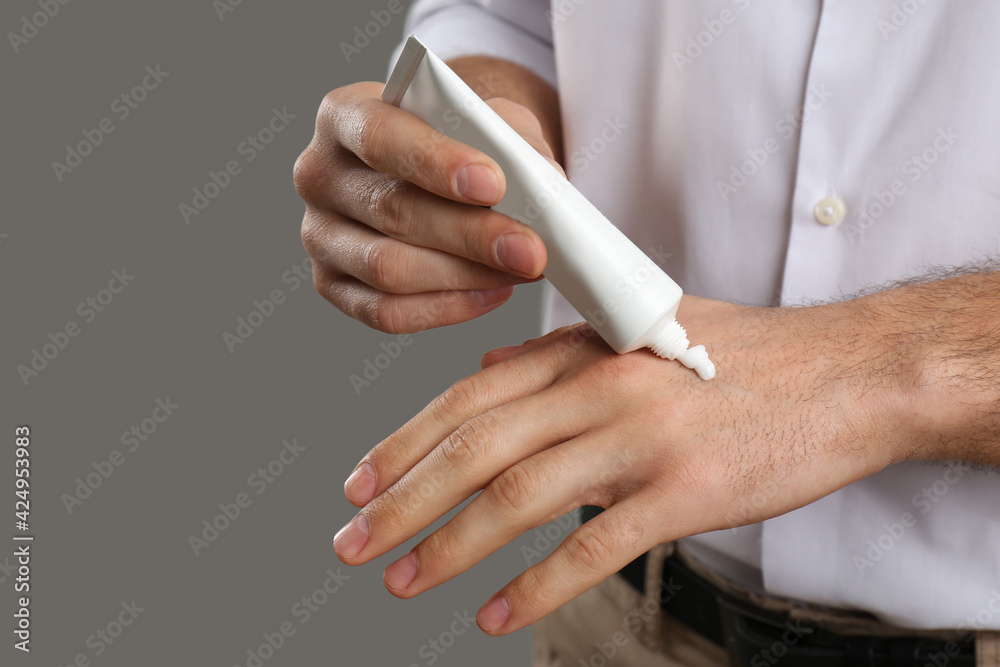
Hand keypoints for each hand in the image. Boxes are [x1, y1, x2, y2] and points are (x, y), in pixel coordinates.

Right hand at [293, 81, 560, 332]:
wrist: (436, 173)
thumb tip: (541, 188)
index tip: (494, 184)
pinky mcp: (331, 284)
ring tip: (523, 271)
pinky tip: (494, 292)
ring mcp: (319, 235)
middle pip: (392, 211)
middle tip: (530, 249)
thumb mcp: (488, 121)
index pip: (380, 138)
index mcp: (344, 115)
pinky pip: (386, 312)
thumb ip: (510, 143)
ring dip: (466, 276)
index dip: (436, 162)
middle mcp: (319, 174)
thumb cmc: (460, 142)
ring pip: (388, 269)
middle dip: (470, 234)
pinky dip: (448, 307)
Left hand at [332, 296, 914, 634]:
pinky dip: (537, 585)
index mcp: (582, 349)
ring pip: (518, 497)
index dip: (404, 443)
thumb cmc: (743, 354)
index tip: (359, 484)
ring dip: (450, 547)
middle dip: (402, 500)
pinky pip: (593, 546)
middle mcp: (598, 388)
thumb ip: (558, 351)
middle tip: (352, 545)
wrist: (843, 374)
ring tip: (403, 582)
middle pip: (476, 449)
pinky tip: (496, 616)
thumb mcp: (641, 330)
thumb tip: (484, 371)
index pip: (467, 397)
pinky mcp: (684, 492)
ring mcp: (640, 440)